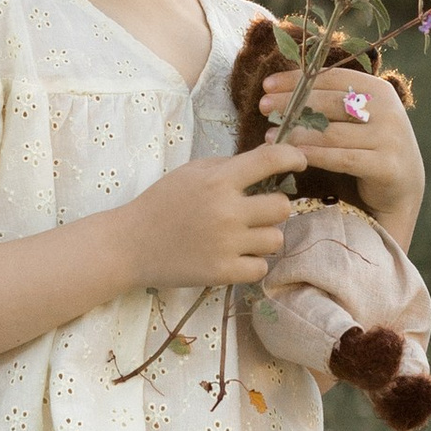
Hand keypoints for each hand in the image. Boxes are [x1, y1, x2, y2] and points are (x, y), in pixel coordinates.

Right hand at [117, 146, 309, 290]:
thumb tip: (271, 158)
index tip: (300, 162)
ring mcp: (226, 244)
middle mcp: (227, 211)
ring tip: (242, 237)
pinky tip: (235, 256)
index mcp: (218, 180)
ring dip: (264, 237)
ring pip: (276, 239)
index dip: (293, 157)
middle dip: (273, 208)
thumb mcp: (192, 173)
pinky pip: (261, 267)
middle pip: (283, 207)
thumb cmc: (162, 203)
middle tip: (255, 212)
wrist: (130, 244)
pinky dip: (252, 263)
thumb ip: (230, 166)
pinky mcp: (222, 273)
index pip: (270, 161)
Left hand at [258, 65, 424, 239]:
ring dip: (298, 133)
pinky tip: (293, 156)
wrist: (402, 186)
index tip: (268, 85)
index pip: (334, 77)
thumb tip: (284, 87)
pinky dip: (315, 156)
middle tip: (264, 107)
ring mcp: (390, 138)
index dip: (299, 79)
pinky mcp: (386, 167)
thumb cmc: (369, 147)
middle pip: (331, 102)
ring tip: (270, 136)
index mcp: (380, 91)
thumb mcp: (357, 118)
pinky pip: (342, 159)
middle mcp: (388, 111)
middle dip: (293, 103)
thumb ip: (332, 101)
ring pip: (333, 133)